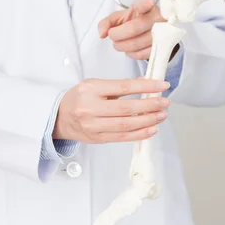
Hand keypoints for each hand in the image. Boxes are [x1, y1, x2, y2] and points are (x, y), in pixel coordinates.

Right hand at [53, 78, 170, 143]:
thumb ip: (118, 86)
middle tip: (164, 102)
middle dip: (150, 105)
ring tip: (161, 115)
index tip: (161, 85)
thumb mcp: (94, 85)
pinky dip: (139, 134)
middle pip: (126, 108)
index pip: (123, 87)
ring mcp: (92, 125)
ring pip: (126, 124)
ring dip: (148, 120)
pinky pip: (122, 137)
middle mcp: (90, 108)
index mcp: (90, 89)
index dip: (145, 86)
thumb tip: (145, 85)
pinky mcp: (97, 138)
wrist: (59, 117)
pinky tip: (151, 129)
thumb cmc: (79, 98)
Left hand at [98, 0, 165, 60]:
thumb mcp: (118, 18)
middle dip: (117, 36)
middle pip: (133, 29)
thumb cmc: (133, 22)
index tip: (146, 3)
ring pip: (137, 44)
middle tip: (113, 36)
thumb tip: (102, 34)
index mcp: (146, 6)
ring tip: (119, 43)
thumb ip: (106, 23)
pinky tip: (130, 49)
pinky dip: (132, 54)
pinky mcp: (164, 47)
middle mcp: (157, 17)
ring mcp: (163, 32)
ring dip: (123, 46)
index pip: (145, 4)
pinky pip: (143, 54)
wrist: (150, 31)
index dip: (144, 5)